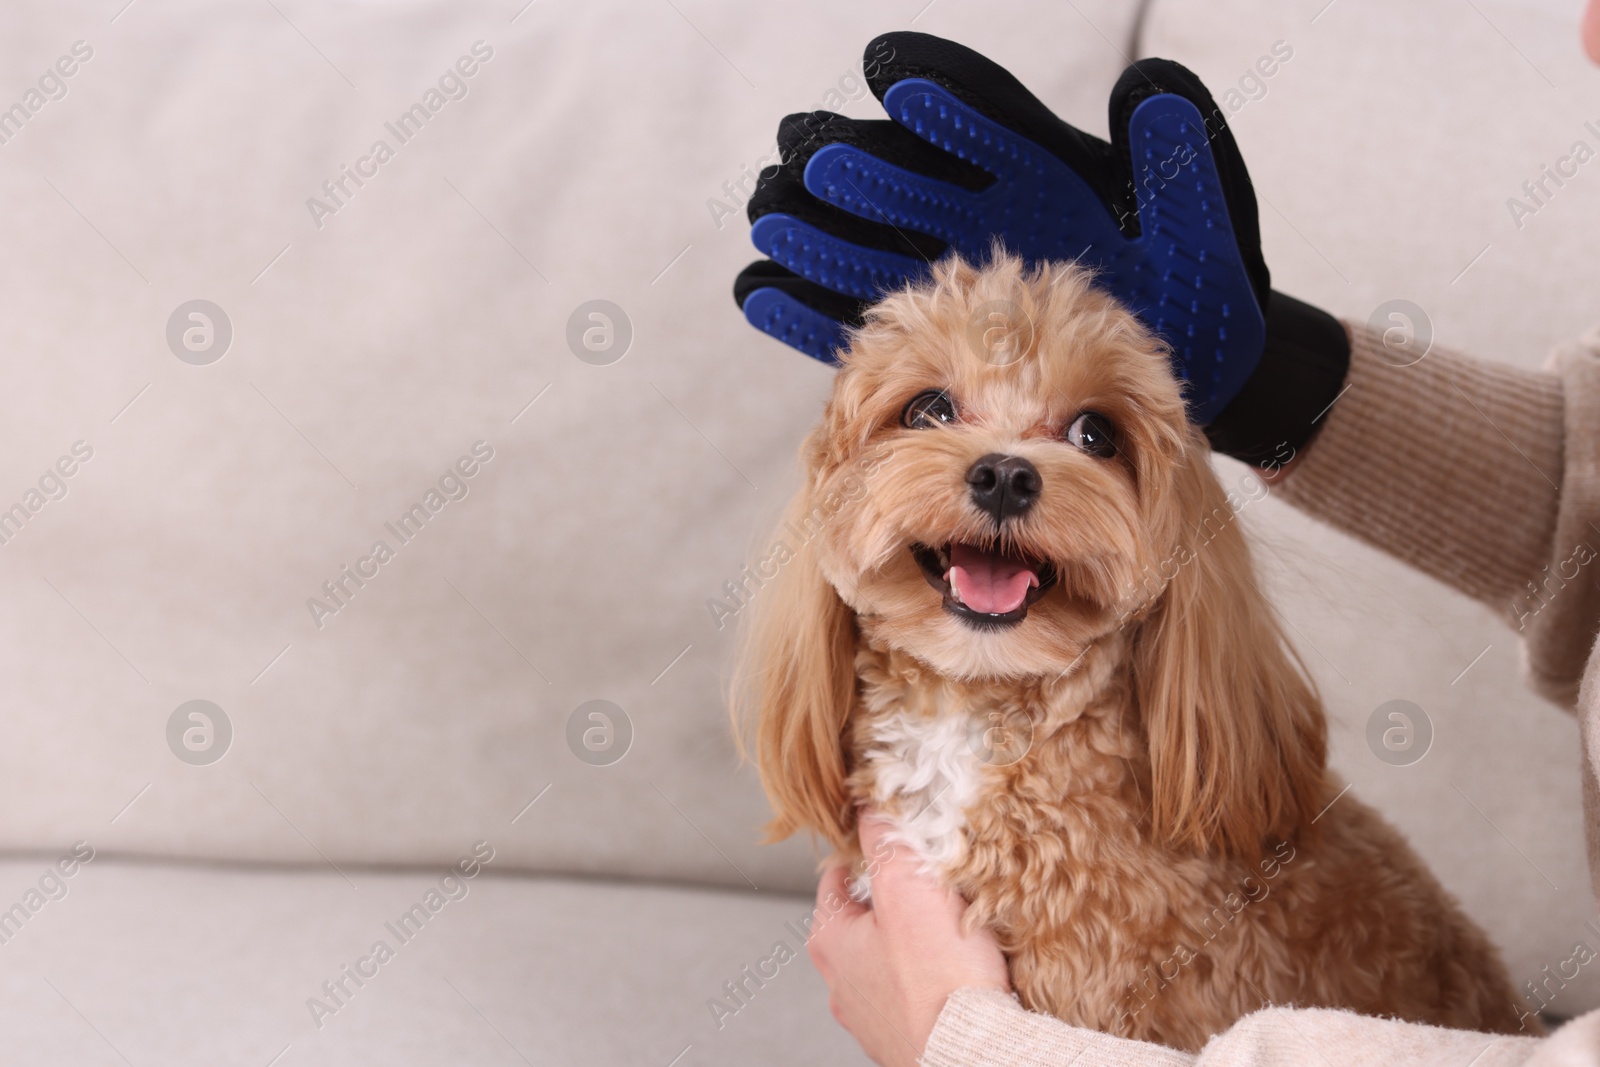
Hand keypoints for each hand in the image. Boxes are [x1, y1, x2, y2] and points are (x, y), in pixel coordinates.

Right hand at [733, 32, 1349, 465]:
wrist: (1201, 370)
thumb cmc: (1207, 291)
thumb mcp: (1202, 219)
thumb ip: (1176, 157)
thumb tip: (1150, 83)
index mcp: (1046, 175)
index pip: (987, 122)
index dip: (945, 99)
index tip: (896, 76)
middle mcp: (988, 217)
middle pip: (908, 180)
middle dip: (857, 166)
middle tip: (803, 153)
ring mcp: (956, 277)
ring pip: (874, 243)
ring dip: (821, 231)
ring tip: (770, 213)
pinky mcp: (937, 337)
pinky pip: (864, 318)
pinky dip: (814, 310)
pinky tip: (764, 294)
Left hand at [807, 812, 1009, 1066]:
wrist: (969, 1056)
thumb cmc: (938, 983)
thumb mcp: (907, 888)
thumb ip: (886, 841)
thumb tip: (870, 805)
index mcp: (831, 941)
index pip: (836, 878)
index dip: (866, 852)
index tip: (891, 840)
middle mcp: (842, 981)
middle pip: (864, 918)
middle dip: (896, 898)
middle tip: (930, 883)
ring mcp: (872, 1013)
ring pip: (889, 957)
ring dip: (915, 940)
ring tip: (950, 928)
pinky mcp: (904, 1034)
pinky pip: (915, 991)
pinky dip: (931, 976)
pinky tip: (958, 970)